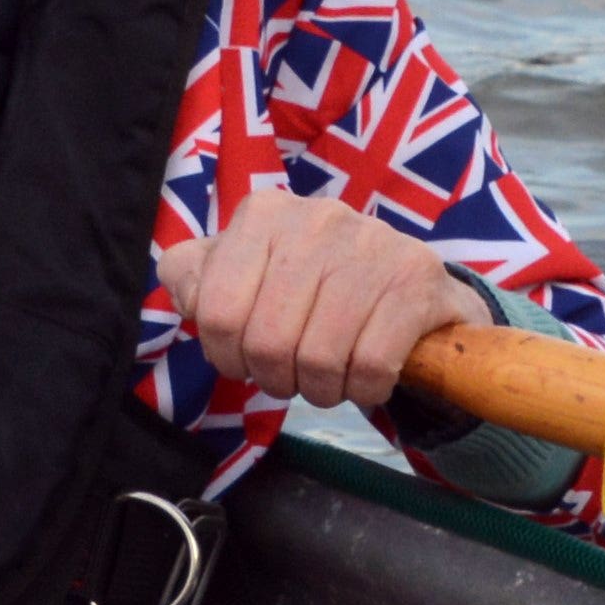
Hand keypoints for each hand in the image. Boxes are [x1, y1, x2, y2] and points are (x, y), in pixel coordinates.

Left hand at [153, 204, 484, 412]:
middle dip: (277, 379)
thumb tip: (188, 291)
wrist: (413, 290)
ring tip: (331, 375)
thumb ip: (196, 277)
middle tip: (295, 374)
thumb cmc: (314, 290)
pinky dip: (366, 389)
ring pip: (318, 359)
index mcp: (263, 215)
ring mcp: (371, 242)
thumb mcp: (246, 274)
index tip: (249, 359)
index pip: (216, 313)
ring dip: (322, 390)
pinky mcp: (416, 276)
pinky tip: (368, 375)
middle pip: (267, 343)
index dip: (227, 357)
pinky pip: (371, 366)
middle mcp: (316, 217)